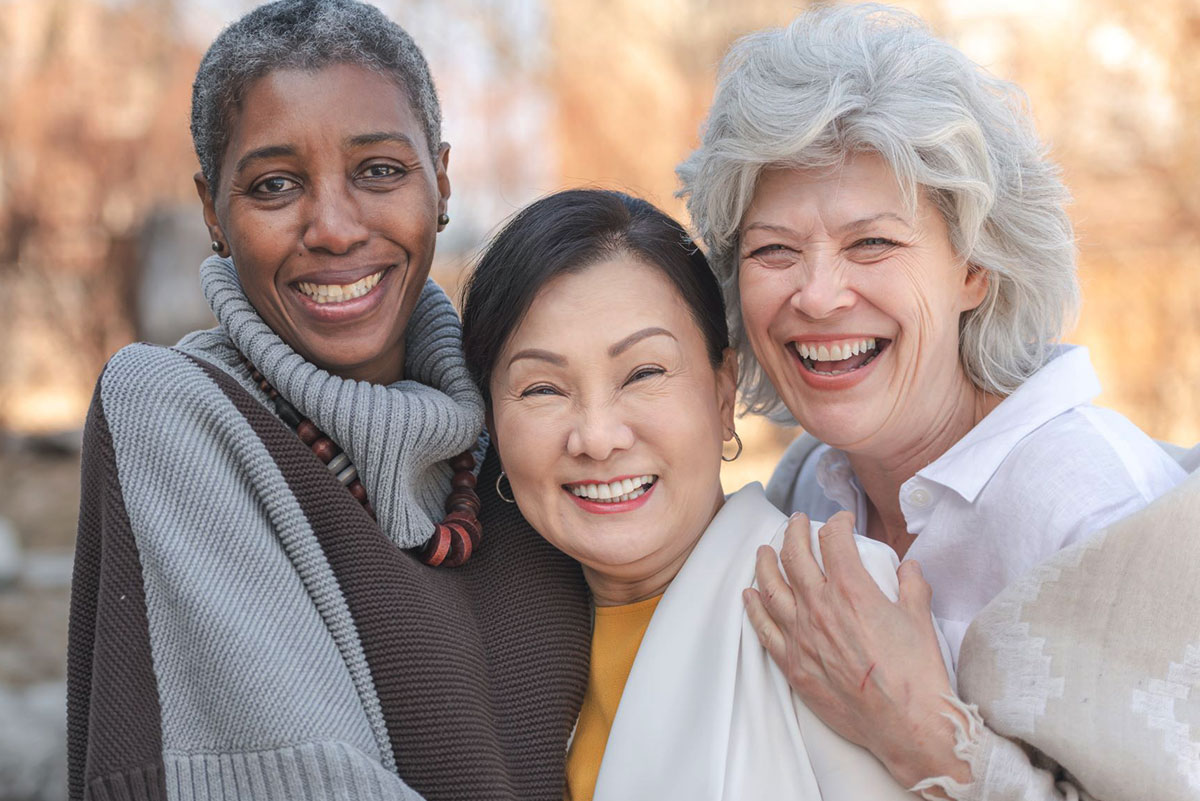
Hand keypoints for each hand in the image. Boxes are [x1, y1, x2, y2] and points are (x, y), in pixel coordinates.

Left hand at [742, 511, 969, 787]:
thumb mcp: (920, 618)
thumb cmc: (916, 672)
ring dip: (766, 563)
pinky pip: (764, 629)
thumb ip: (912, 585)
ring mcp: (801, 636)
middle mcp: (819, 607)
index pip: (834, 541)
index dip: (837, 524)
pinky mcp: (793, 665)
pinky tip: (749, 596)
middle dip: (794, 532)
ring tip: (764, 550)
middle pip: (795, 556)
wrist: (906, 724)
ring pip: (771, 588)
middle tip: (796, 522)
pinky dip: (754, 608)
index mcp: (851, 590)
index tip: (841, 522)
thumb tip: (908, 567)